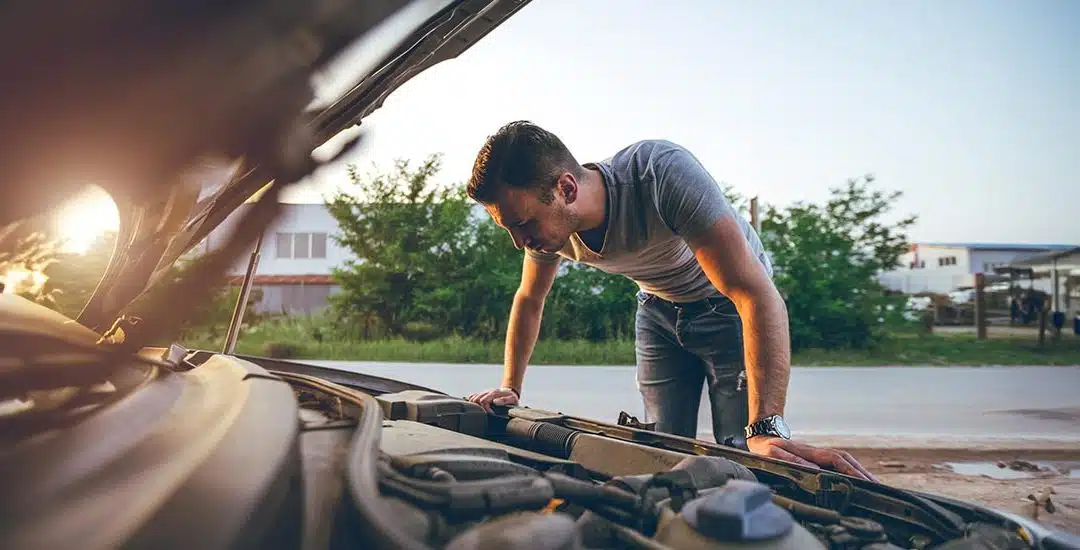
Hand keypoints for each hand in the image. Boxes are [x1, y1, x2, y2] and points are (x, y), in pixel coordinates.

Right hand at [466, 387, 518, 411]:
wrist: (511, 392)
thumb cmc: (512, 398)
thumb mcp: (512, 399)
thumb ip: (505, 400)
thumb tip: (495, 402)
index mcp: (494, 393)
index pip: (483, 401)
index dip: (486, 409)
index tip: (492, 414)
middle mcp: (488, 392)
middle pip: (476, 399)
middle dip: (479, 407)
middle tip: (485, 413)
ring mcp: (485, 392)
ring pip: (473, 397)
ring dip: (475, 405)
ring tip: (482, 411)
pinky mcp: (483, 394)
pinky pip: (474, 396)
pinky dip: (472, 401)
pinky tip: (476, 407)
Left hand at [746, 436, 879, 482]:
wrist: (762, 439)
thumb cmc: (765, 449)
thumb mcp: (772, 453)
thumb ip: (789, 459)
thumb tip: (812, 468)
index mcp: (809, 451)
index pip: (835, 460)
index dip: (850, 470)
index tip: (863, 481)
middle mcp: (818, 453)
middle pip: (846, 460)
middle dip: (862, 473)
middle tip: (878, 487)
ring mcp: (819, 456)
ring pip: (845, 462)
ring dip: (860, 473)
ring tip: (876, 486)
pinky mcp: (818, 461)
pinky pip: (839, 466)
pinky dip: (852, 473)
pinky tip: (860, 482)